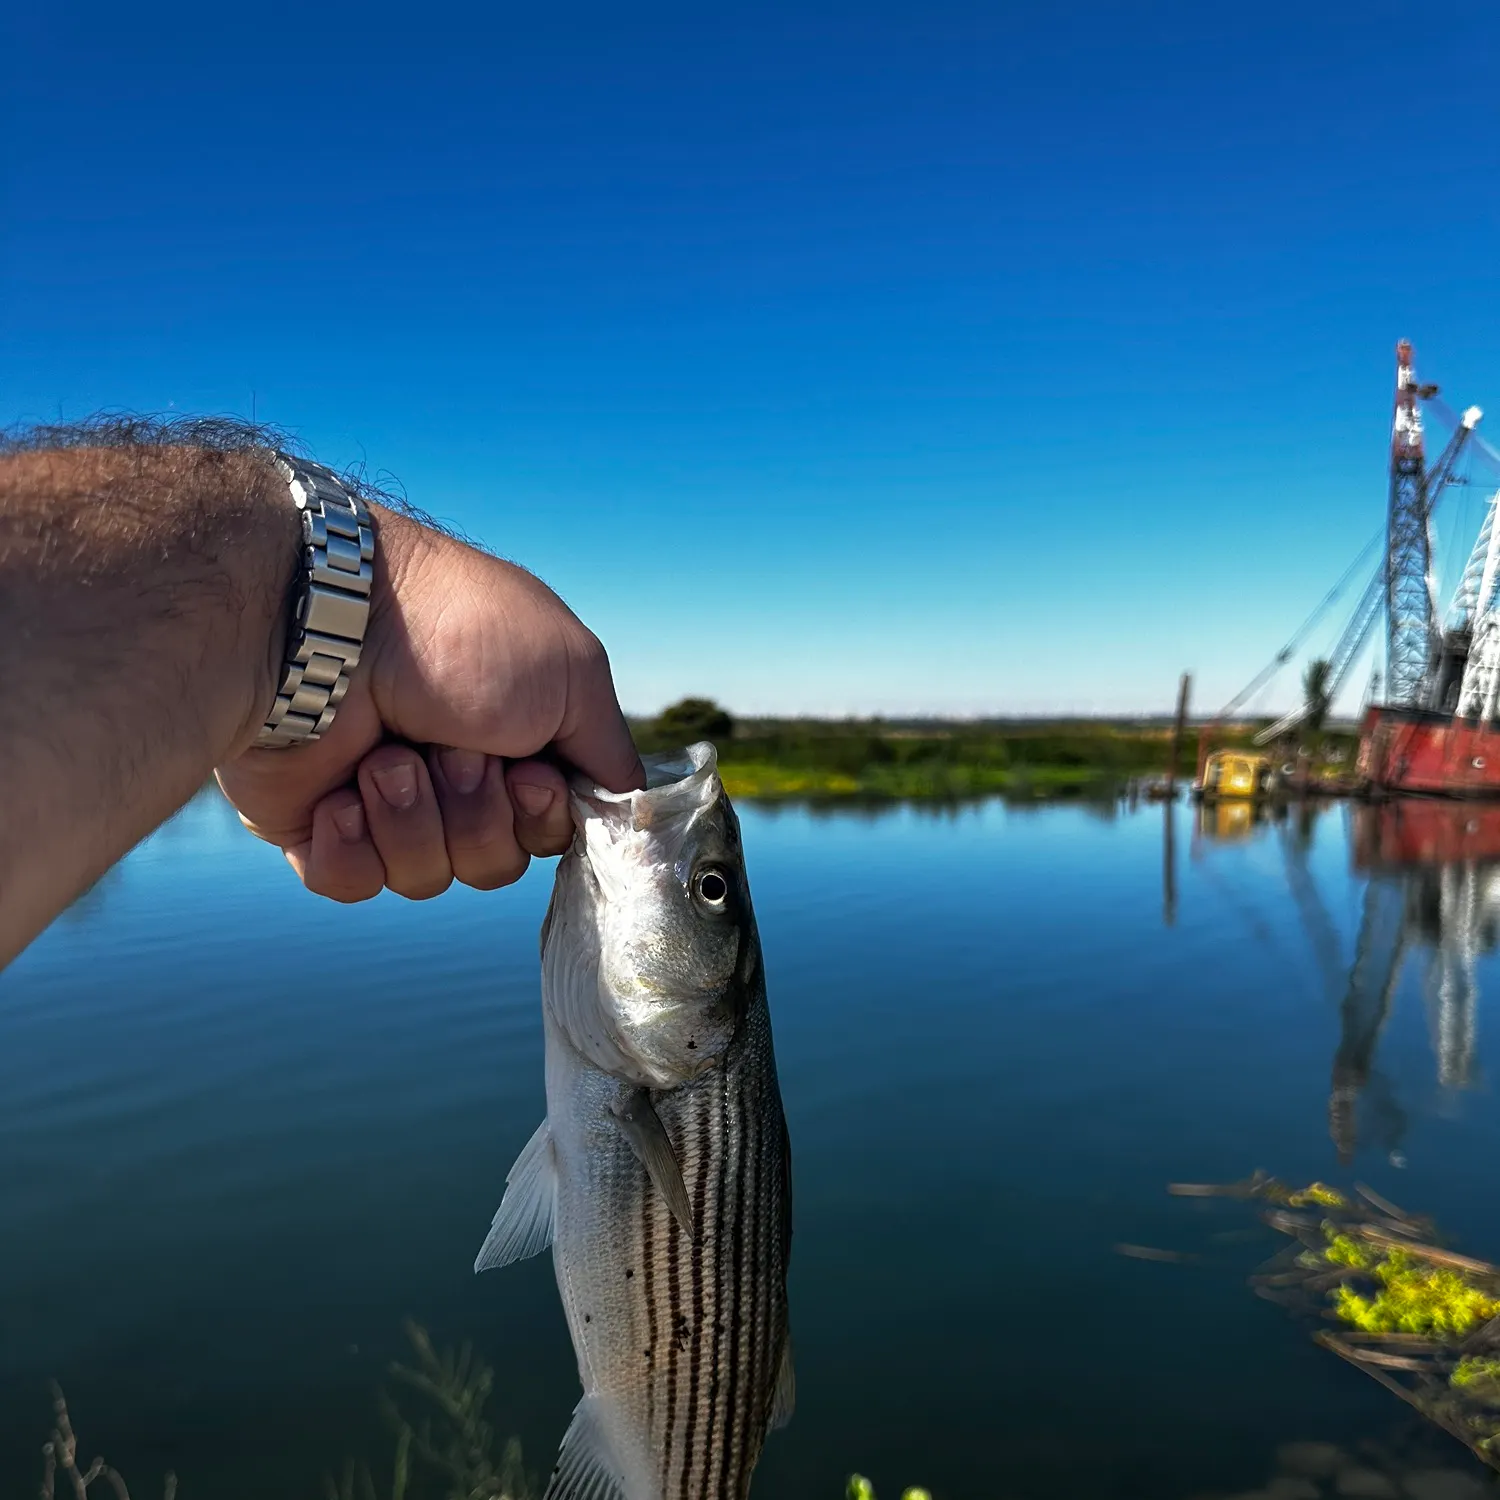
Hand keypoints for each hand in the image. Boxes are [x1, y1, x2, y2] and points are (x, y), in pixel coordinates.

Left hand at [216, 506, 643, 901]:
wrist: (327, 625)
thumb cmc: (459, 631)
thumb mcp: (575, 671)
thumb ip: (611, 752)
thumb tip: (625, 806)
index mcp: (516, 740)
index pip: (551, 829)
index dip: (542, 816)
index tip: (526, 772)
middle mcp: (455, 775)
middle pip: (496, 863)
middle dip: (477, 812)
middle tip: (450, 750)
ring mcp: (385, 803)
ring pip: (427, 878)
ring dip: (413, 816)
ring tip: (386, 757)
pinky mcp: (319, 828)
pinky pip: (354, 883)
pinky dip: (353, 844)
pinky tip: (341, 794)